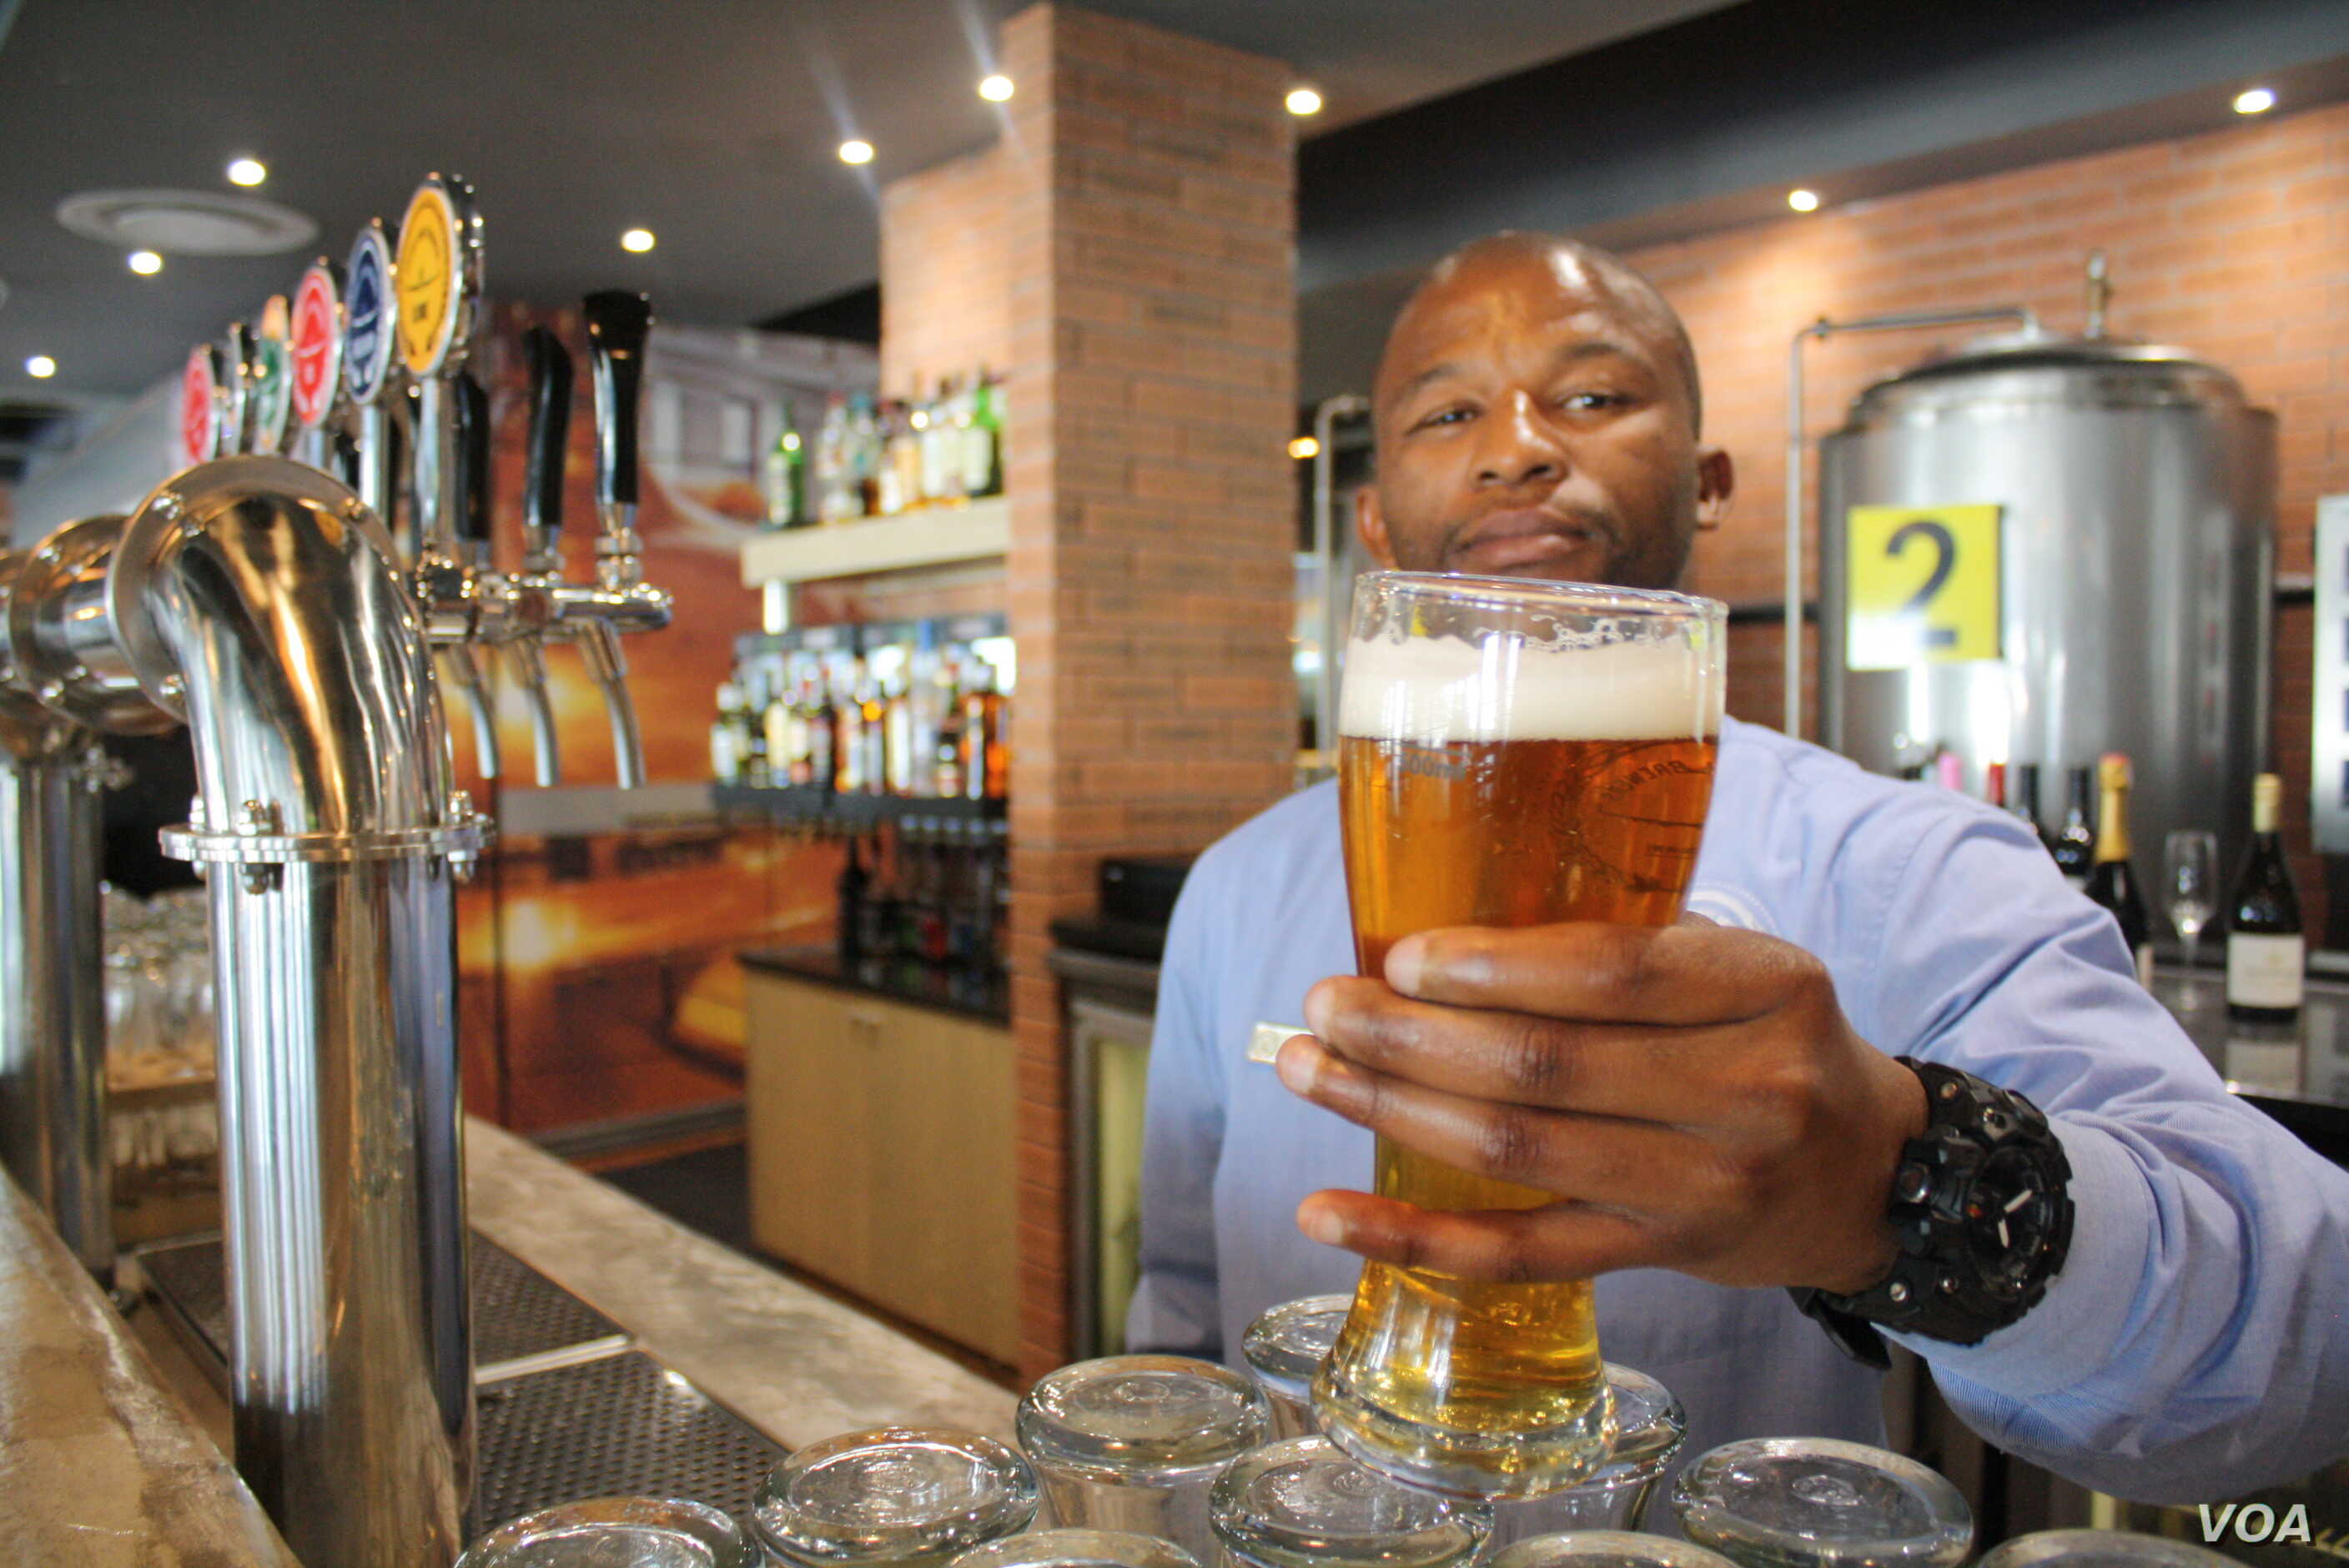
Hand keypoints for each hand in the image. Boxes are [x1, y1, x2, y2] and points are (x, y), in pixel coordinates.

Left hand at [1276, 919, 1926, 1294]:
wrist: (1872, 1177)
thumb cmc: (1775, 1045)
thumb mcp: (1742, 969)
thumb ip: (1629, 952)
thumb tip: (1446, 938)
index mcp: (1768, 988)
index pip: (1615, 971)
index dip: (1495, 964)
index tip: (1404, 955)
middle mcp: (1748, 1090)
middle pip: (1546, 1065)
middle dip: (1411, 1036)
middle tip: (1324, 1006)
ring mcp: (1704, 1186)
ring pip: (1518, 1153)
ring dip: (1392, 1110)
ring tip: (1309, 1069)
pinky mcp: (1660, 1256)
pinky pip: (1520, 1254)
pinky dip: (1415, 1236)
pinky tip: (1328, 1214)